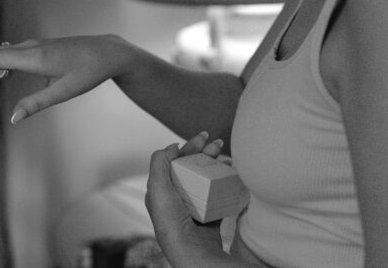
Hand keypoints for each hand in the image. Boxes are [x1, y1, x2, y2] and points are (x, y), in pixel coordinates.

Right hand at [0, 34, 132, 122]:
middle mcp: (30, 48)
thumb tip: (13, 119)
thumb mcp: (63, 92)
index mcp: (33, 58)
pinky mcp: (39, 46)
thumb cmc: (88, 73)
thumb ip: (36, 105)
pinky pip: (10, 51)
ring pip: (0, 51)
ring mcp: (34, 45)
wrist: (107, 51)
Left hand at [145, 132, 231, 266]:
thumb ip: (159, 162)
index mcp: (162, 190)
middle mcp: (176, 197)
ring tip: (227, 158)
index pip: (175, 162)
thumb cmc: (170, 220)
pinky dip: (224, 183)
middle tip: (218, 143)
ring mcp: (194, 207)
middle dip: (205, 152)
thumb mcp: (157, 186)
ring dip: (216, 166)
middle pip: (192, 168)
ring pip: (206, 179)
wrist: (191, 250)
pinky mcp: (209, 216)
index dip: (188, 147)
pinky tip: (230, 176)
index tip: (203, 137)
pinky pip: (218, 195)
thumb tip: (171, 146)